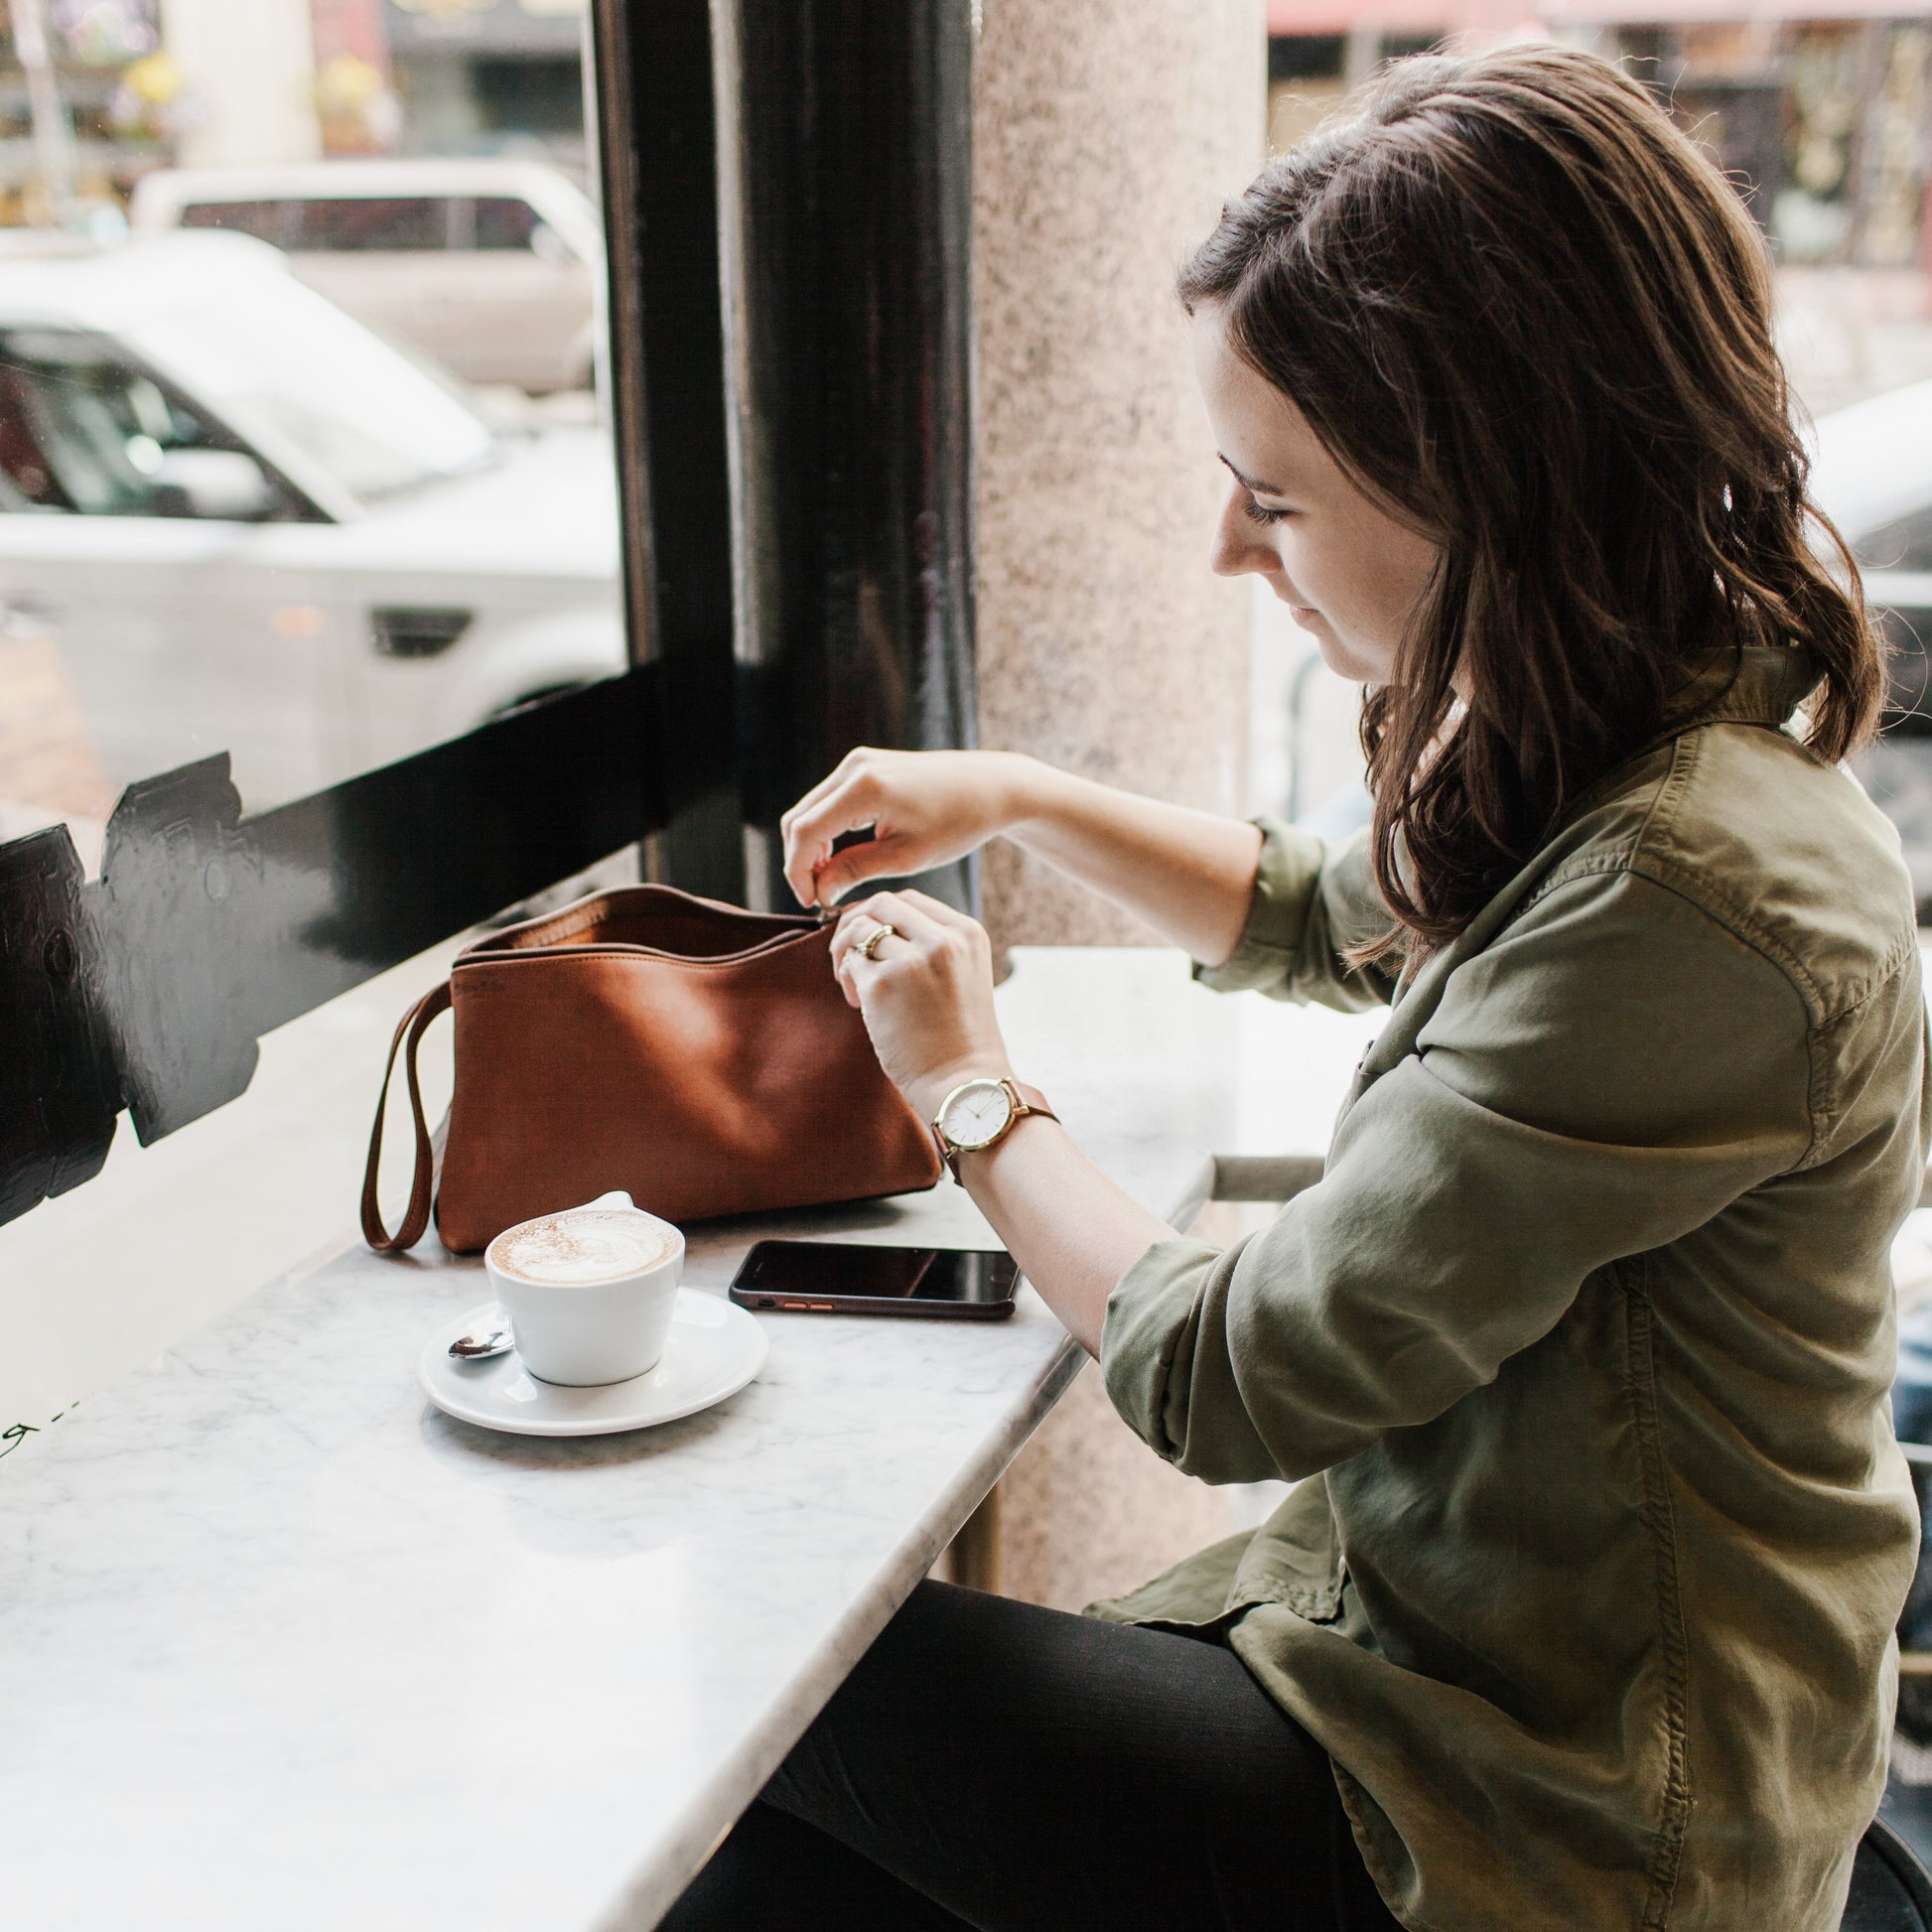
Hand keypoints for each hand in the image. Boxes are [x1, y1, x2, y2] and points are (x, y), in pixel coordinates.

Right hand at [781, 748, 1030, 910]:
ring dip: (811, 846)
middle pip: (799, 818)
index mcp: (864, 789)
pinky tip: (840, 858)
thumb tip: (819, 892)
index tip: (812, 903)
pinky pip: (828, 800)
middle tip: (819, 896)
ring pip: (810, 809)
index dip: (798, 871)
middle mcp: (854, 767)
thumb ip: (855, 871)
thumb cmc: (957, 823)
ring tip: (831, 881)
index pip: (805, 832)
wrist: (991, 787)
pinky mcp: (865, 765)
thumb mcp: (906, 856)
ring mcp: (858, 762)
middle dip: (801, 861)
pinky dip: (825, 829)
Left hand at [830, 889, 1011, 1120]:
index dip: (881, 914)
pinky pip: (850, 962)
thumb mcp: (964, 975)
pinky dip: (846, 978)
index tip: (870, 936)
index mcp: (967, 933)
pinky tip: (857, 1003)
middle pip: (881, 904)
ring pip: (860, 928)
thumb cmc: (959, 1038)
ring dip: (846, 950)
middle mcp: (942, 940)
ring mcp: (912, 960)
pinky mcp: (882, 985)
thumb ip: (932, 945)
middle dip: (857, 923)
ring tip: (854, 985)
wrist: (964, 1084)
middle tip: (851, 954)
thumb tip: (877, 926)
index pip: (910, 900)